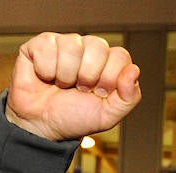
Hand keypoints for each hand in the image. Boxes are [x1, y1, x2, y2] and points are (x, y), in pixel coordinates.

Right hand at [5, 33, 141, 141]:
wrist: (42, 126)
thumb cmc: (74, 118)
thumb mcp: (108, 116)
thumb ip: (128, 97)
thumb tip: (134, 70)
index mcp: (108, 62)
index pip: (120, 56)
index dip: (109, 78)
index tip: (98, 93)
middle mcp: (88, 48)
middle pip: (98, 46)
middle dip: (88, 76)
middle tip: (79, 89)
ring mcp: (65, 43)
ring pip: (72, 46)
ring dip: (66, 75)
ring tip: (62, 85)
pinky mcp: (41, 44)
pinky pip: (47, 48)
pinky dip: (45, 70)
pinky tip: (45, 77)